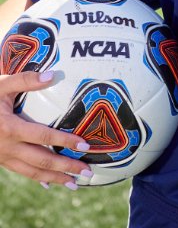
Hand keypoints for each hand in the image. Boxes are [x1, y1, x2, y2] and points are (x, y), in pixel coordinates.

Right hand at [0, 70, 92, 188]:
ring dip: (55, 178)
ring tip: (74, 184)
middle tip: (88, 172)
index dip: (65, 141)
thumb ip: (26, 80)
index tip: (84, 145)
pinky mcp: (1, 160)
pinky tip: (49, 183)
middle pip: (41, 160)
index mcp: (10, 128)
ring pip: (32, 171)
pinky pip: (21, 172)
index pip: (43, 137)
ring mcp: (4, 156)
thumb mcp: (2, 84)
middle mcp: (8, 147)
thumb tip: (53, 75)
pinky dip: (37, 178)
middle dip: (66, 167)